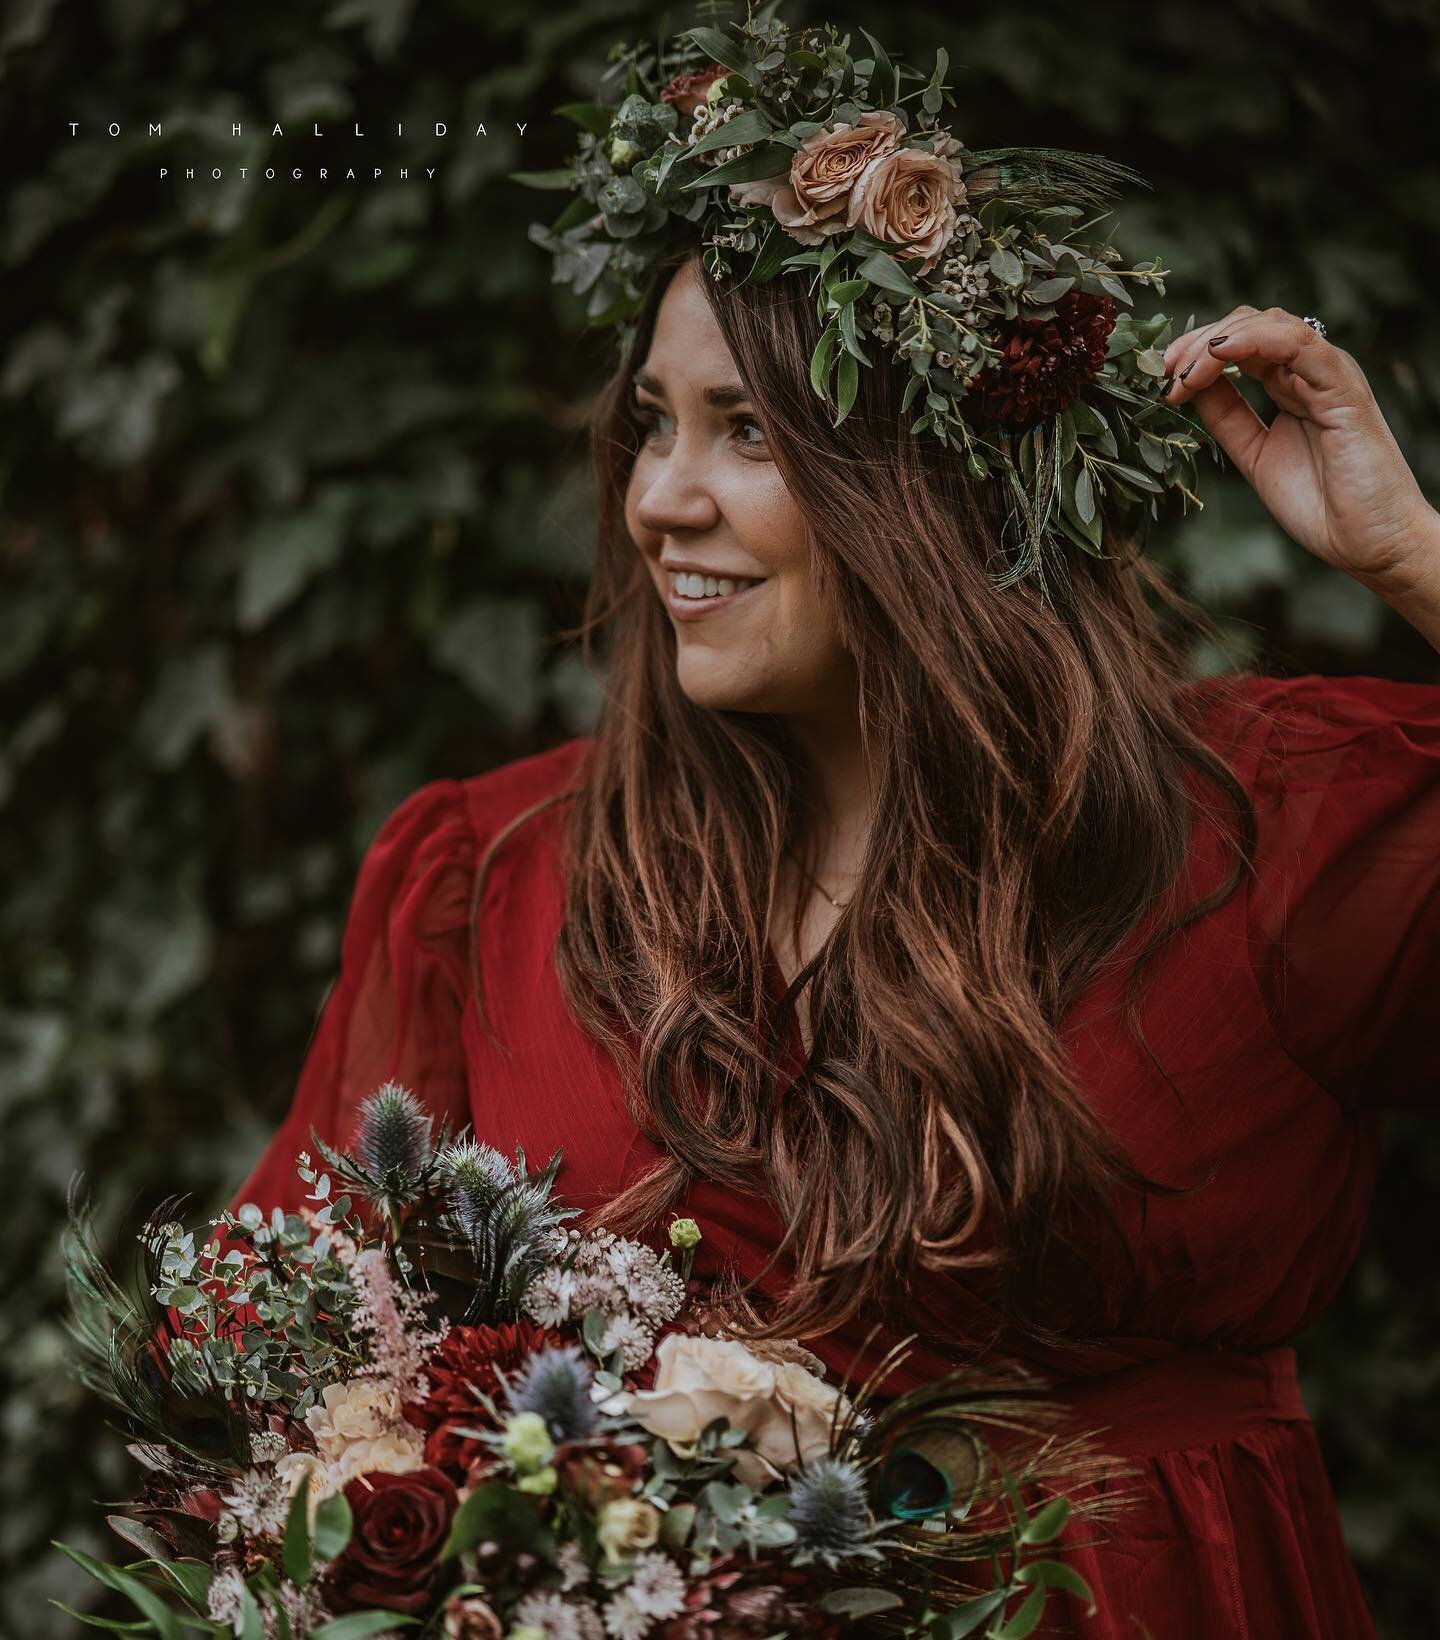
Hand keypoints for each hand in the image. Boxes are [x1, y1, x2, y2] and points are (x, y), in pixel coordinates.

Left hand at [1161, 305, 1438, 591]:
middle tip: (1163, 369)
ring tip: (1183, 370)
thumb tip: (1189, 386)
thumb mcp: (1254, 455)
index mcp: (1291, 386)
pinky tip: (1220, 353)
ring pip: (1270, 325)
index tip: (1160, 377)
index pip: (1240, 344)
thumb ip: (1227, 418)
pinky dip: (1254, 340)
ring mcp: (1328, 375)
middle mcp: (1309, 372)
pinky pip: (1299, 344)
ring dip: (1216, 340)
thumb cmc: (1321, 504)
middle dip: (1198, 341)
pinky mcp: (1343, 388)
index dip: (1195, 351)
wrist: (1370, 542)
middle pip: (1249, 325)